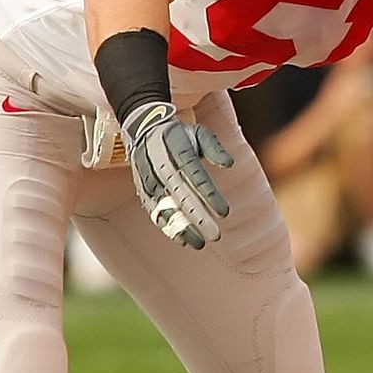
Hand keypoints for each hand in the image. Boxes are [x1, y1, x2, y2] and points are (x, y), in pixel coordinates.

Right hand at [120, 102, 232, 249]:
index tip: (225, 213)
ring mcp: (149, 180)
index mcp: (177, 150)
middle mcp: (161, 166)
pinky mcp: (143, 190)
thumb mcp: (199, 133)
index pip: (195, 176)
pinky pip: (154, 212)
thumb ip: (215, 148)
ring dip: (181, 227)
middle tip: (215, 236)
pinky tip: (182, 240)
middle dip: (198, 217)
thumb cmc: (180, 134)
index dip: (209, 195)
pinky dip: (167, 226)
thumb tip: (229, 164)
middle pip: (181, 195)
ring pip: (165, 207)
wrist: (143, 129)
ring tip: (200, 243)